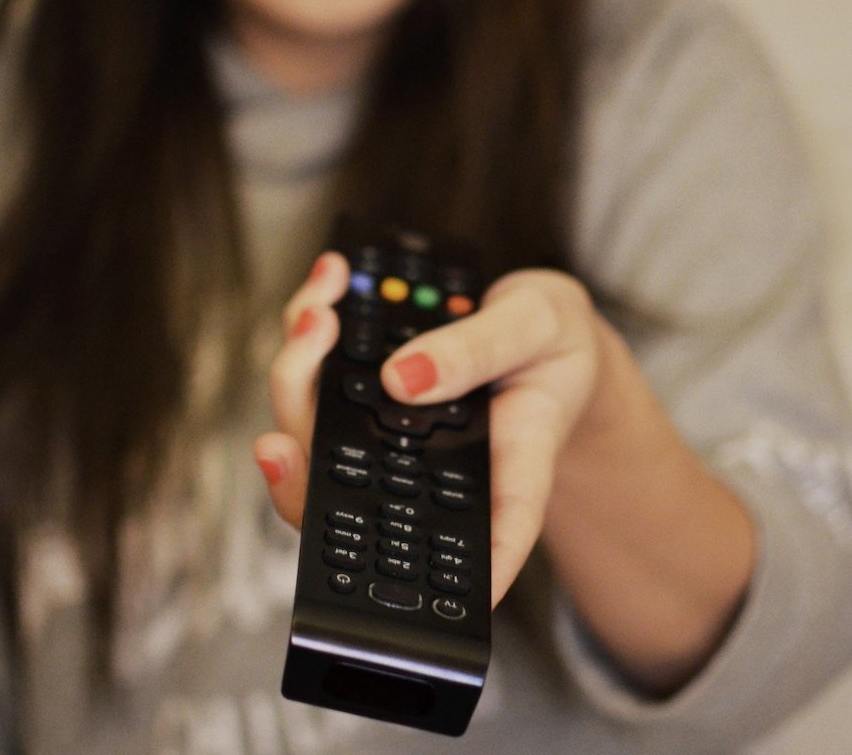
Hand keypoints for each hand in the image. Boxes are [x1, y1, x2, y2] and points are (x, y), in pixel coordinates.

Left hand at [254, 251, 601, 607]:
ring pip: (315, 423)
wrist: (539, 330)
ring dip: (298, 358)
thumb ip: (481, 350)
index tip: (413, 573)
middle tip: (314, 337)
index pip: (480, 537)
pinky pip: (320, 374)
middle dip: (302, 412)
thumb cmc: (552, 345)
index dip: (443, 572)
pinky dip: (314, 324)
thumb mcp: (542, 327)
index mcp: (500, 471)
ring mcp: (390, 438)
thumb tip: (401, 378)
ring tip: (320, 298)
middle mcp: (428, 468)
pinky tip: (328, 278)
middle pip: (348, 477)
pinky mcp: (369, 401)